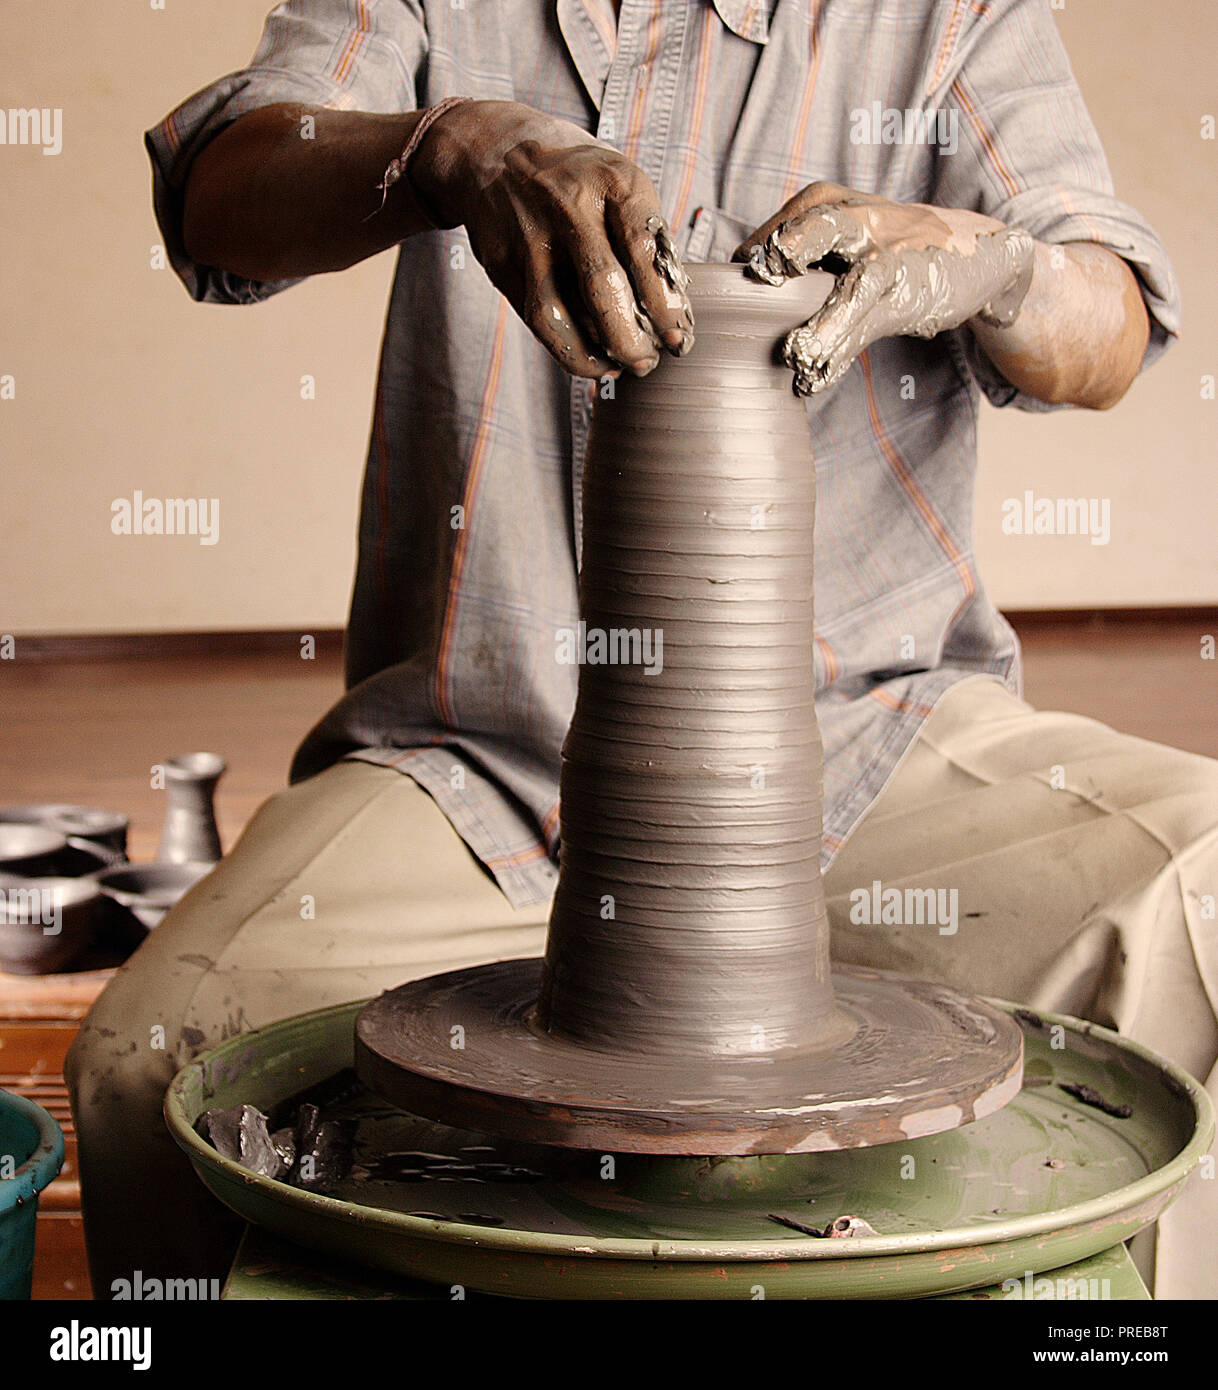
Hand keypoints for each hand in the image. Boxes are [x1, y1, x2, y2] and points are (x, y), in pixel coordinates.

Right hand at [410, 100, 694, 378]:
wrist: (491, 152)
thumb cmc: (574, 176)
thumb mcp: (616, 181)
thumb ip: (641, 235)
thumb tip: (667, 312)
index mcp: (610, 179)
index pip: (643, 249)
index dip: (664, 304)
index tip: (678, 337)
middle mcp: (568, 205)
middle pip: (603, 285)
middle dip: (632, 337)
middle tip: (651, 361)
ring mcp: (531, 237)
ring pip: (562, 314)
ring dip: (597, 353)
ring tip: (624, 366)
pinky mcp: (505, 266)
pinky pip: (540, 321)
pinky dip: (571, 351)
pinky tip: (594, 359)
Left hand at [733, 182, 1033, 394]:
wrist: (975, 254)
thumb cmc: (886, 250)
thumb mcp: (833, 246)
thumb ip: (786, 272)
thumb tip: (729, 313)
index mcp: (821, 203)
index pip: (768, 234)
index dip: (736, 273)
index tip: (709, 313)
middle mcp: (854, 218)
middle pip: (811, 232)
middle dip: (782, 258)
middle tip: (752, 290)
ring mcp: (887, 254)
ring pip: (850, 288)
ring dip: (822, 327)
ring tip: (796, 357)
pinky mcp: (910, 290)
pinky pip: (872, 324)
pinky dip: (843, 353)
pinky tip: (814, 379)